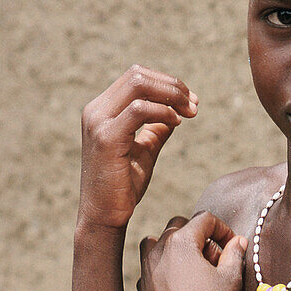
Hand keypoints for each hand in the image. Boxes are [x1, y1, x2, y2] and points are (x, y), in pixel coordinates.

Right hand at [78, 65, 197, 229]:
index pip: (136, 77)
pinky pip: (140, 109)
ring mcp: (98, 122)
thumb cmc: (123, 186)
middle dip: (173, 85)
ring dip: (171, 95)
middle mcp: (96, 110)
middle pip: (138, 75)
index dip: (168, 83)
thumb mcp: (144, 150)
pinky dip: (163, 112)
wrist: (104, 216)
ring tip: (190, 113)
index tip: (192, 102)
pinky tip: (176, 123)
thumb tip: (176, 114)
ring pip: (138, 84)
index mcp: (103, 110)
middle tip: (194, 105)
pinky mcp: (106, 138)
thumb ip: (157, 129)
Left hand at [137, 212, 247, 290]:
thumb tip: (238, 242)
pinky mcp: (142, 287)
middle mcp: (159, 249)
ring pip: (157, 242)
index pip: (205, 219)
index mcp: (182, 241)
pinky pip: (150, 267)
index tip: (232, 245)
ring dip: (175, 247)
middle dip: (199, 236)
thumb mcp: (230, 278)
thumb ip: (234, 254)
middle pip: (180, 226)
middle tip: (213, 258)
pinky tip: (179, 285)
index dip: (223, 228)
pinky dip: (163, 268)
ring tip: (191, 266)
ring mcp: (146, 268)